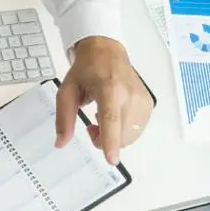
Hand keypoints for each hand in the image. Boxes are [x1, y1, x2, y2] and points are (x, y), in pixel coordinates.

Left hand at [54, 36, 153, 164]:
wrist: (107, 51)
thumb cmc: (86, 70)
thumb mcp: (66, 91)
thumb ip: (63, 118)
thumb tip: (61, 143)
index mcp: (109, 88)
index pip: (111, 118)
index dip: (110, 140)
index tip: (112, 159)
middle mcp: (129, 94)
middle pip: (121, 134)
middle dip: (104, 140)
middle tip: (92, 126)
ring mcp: (142, 99)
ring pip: (130, 136)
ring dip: (115, 137)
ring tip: (103, 119)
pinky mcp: (148, 103)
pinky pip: (137, 130)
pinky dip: (125, 131)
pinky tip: (115, 117)